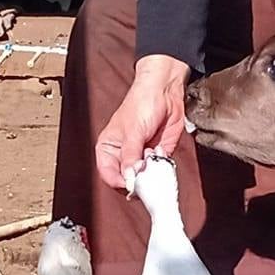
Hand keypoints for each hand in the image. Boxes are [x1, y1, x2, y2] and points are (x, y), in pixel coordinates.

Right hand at [95, 55, 190, 190]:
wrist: (165, 91)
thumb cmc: (142, 103)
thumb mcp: (132, 132)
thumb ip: (130, 156)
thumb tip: (129, 179)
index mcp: (108, 149)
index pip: (109, 175)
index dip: (120, 182)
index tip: (132, 184)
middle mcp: (124, 155)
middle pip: (127, 180)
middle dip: (138, 179)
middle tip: (145, 172)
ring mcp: (142, 156)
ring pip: (145, 178)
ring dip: (152, 172)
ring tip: (153, 155)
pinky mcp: (159, 156)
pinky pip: (161, 171)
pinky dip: (163, 167)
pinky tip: (161, 152)